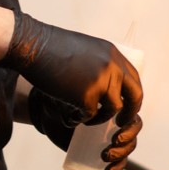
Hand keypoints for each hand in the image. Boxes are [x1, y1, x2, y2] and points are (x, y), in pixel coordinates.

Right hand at [0, 11, 142, 123]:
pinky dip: (78, 119)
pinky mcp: (86, 95)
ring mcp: (101, 81)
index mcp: (113, 54)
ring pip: (112, 109)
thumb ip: (100, 64)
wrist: (33, 46)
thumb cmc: (52, 48)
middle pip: (134, 96)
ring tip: (86, 118)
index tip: (127, 106)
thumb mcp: (86, 50)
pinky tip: (68, 115)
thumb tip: (108, 84)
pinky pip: (88, 115)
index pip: (134, 79)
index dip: (133, 95)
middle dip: (129, 112)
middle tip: (121, 123)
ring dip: (100, 119)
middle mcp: (112, 66)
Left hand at [28, 88, 142, 169]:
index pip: (133, 123)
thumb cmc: (63, 103)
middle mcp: (115, 129)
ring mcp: (107, 144)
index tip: (115, 137)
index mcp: (117, 112)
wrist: (51, 115)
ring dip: (118, 167)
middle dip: (123, 151)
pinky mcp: (96, 158)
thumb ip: (76, 104)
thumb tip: (80, 116)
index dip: (130, 132)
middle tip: (105, 154)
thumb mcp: (72, 101)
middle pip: (130, 142)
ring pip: (122, 157)